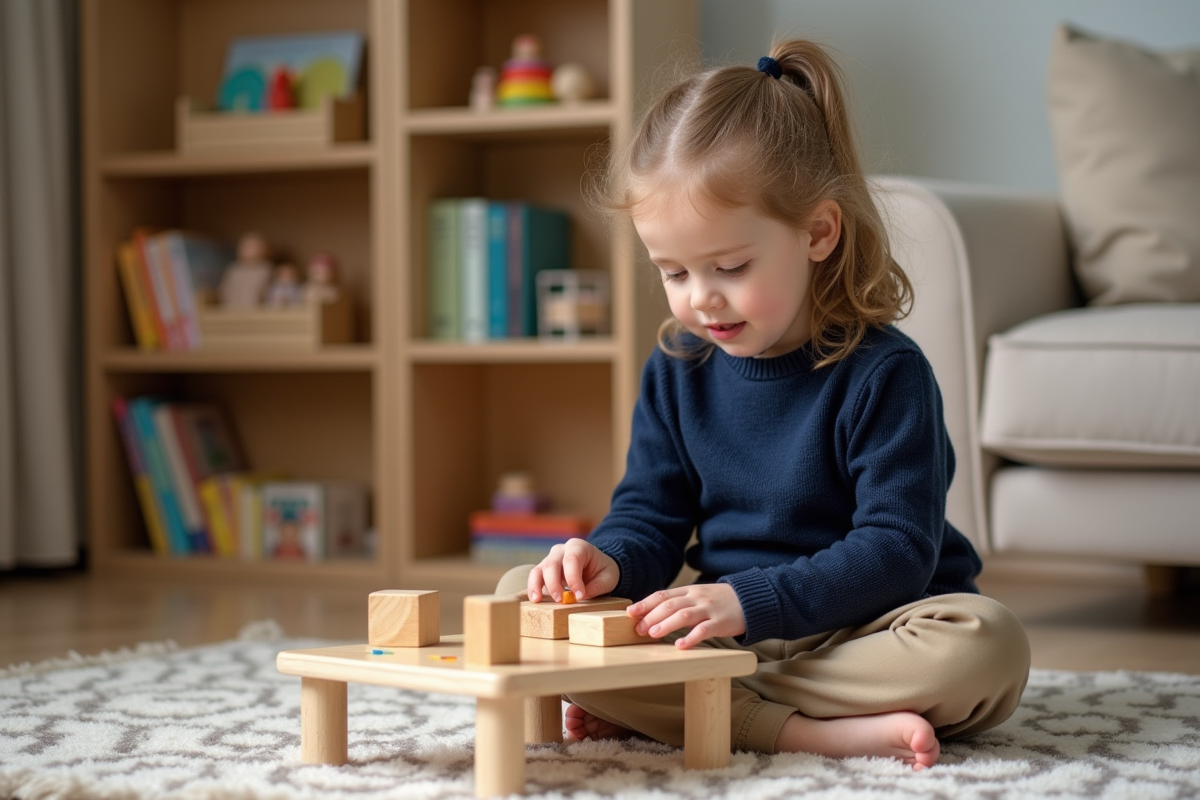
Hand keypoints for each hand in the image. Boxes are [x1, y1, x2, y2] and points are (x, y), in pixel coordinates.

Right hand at [527, 539, 619, 602]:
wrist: (596, 566)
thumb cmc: (602, 570)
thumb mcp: (608, 577)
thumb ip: (597, 586)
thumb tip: (581, 596)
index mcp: (579, 547)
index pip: (572, 560)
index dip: (573, 578)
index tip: (579, 595)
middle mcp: (561, 550)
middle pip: (552, 564)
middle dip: (554, 583)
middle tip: (561, 600)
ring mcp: (550, 559)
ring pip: (539, 569)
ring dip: (537, 585)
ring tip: (538, 600)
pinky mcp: (544, 570)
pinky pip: (535, 577)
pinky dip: (533, 588)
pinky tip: (535, 599)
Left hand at [628, 584, 745, 649]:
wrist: (749, 599)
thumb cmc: (719, 601)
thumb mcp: (697, 596)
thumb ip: (679, 602)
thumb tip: (652, 614)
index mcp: (688, 591)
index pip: (662, 595)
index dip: (645, 604)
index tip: (630, 613)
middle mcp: (696, 597)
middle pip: (669, 604)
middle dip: (651, 616)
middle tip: (638, 629)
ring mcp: (708, 609)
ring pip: (683, 615)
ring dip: (665, 625)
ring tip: (652, 634)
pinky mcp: (721, 622)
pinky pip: (704, 630)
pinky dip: (691, 638)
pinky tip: (680, 646)